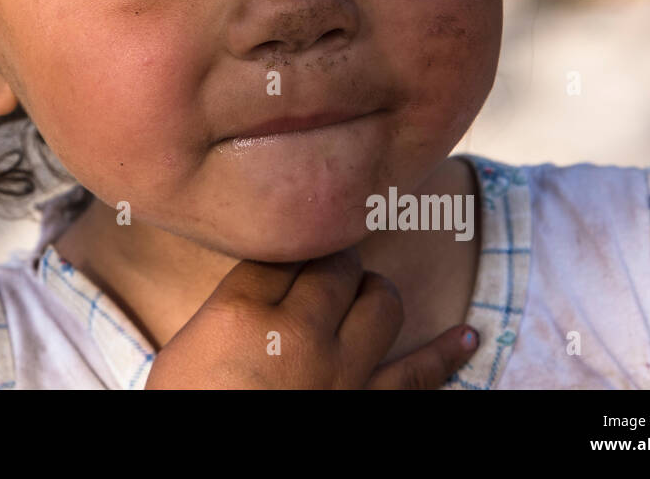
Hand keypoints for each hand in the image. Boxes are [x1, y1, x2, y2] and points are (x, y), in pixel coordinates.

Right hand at [144, 247, 478, 388]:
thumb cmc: (190, 409)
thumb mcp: (183, 352)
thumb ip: (224, 308)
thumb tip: (263, 278)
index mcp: (242, 313)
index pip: (281, 248)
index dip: (290, 240)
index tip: (293, 239)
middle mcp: (298, 334)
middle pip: (334, 265)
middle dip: (332, 258)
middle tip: (325, 261)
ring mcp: (341, 374)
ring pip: (380, 302)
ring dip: (374, 291)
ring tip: (365, 292)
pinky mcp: (369, 408)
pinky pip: (420, 375)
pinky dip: (447, 354)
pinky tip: (467, 336)